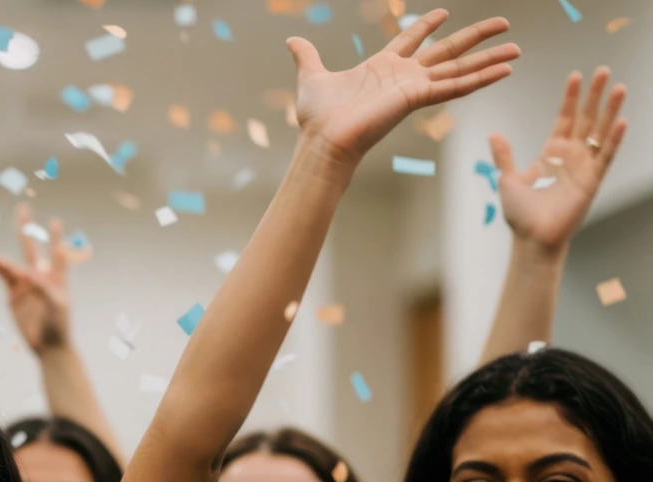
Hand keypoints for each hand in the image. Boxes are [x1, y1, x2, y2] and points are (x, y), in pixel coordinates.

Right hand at [0, 205, 71, 352]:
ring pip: (9, 264)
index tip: (54, 222)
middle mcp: (40, 275)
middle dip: (27, 229)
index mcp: (57, 276)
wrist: (48, 345)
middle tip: (23, 209)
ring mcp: (25, 283)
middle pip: (32, 248)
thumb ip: (44, 288)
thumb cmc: (59, 325)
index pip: (57, 252)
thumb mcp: (57, 305)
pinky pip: (2, 276)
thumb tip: (28, 273)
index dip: (56, 238)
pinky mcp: (14, 294)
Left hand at [291, 9, 517, 166]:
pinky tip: (504, 70)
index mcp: (383, 67)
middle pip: (447, 50)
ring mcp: (414, 87)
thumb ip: (306, 56)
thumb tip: (291, 42)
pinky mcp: (418, 97)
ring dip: (489, 59)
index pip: (412, 40)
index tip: (444, 13)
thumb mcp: (311, 76)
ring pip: (459, 68)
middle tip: (503, 23)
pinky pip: (455, 86)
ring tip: (517, 49)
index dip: (427, 26)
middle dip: (475, 37)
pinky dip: (480, 78)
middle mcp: (404, 76)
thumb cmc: (318, 116)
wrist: (322, 140)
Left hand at [491, 68, 626, 254]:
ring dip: (609, 110)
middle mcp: (572, 156)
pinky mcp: (592, 181)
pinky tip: (620, 121)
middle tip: (603, 70)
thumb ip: (504, 155)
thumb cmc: (520, 214)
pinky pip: (606, 157)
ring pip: (600, 132)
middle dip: (594, 95)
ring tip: (617, 87)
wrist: (531, 238)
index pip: (565, 118)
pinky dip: (613, 140)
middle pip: (586, 119)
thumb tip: (494, 133)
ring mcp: (584, 167)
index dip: (571, 98)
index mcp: (552, 153)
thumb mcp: (508, 178)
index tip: (576, 76)